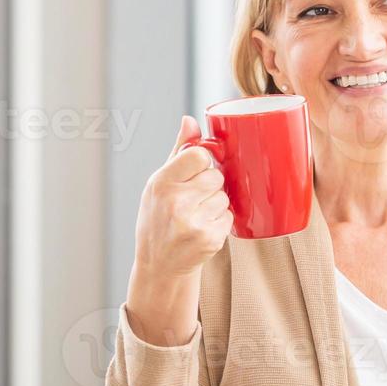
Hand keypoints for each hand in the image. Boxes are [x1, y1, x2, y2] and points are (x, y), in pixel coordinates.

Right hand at [125, 116, 233, 344]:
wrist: (158, 266)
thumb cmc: (157, 219)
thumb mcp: (158, 184)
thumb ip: (178, 152)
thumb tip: (190, 120)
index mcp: (161, 183)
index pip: (200, 155)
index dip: (202, 162)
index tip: (196, 171)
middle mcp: (176, 202)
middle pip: (216, 176)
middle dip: (210, 186)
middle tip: (194, 199)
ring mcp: (193, 223)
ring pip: (225, 197)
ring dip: (216, 204)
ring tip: (196, 216)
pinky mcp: (209, 239)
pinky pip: (229, 217)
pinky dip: (220, 222)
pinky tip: (202, 229)